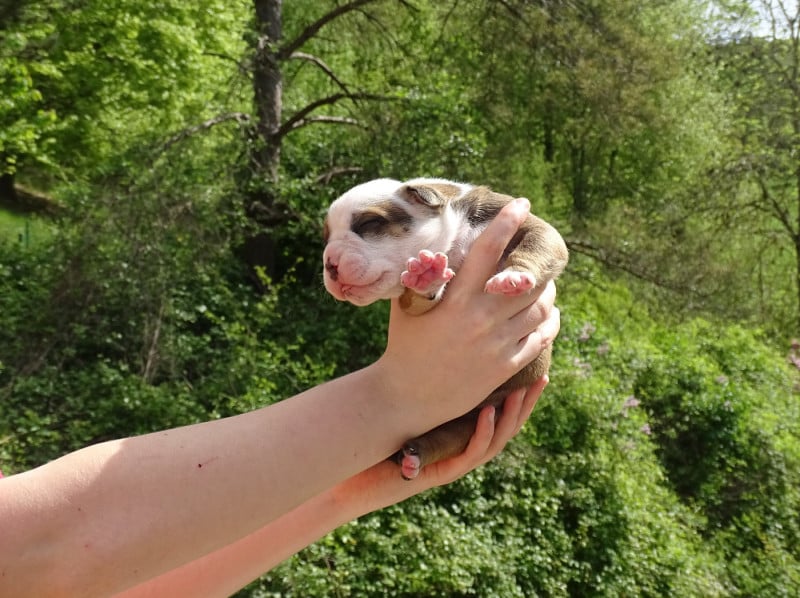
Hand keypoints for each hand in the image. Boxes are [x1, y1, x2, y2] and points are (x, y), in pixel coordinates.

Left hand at [332, 377, 547, 513]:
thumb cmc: (377, 439)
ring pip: (495, 441)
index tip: (533, 362)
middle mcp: (462, 448)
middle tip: (543, 375)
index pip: (498, 409)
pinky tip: (488, 413)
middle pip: (506, 424)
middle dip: (526, 401)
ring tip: (522, 392)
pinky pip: (470, 454)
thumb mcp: (406, 403)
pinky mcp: (441, 472)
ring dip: (511, 416)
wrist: (354, 477)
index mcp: (458, 431)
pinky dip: (481, 433)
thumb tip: (428, 331)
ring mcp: (454, 462)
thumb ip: (421, 377)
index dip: (517, 389)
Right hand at [378, 198, 559, 428]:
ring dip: (547, 292)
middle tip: (537, 255)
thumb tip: (431, 246)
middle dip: (537, 263)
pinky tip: (548, 314)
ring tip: (543, 285)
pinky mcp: (505, 366)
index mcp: (456, 300)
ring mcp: (496, 344)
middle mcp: (480, 319)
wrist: (408, 396)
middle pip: (526, 279)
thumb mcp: (408, 307)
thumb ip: (423, 277)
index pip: (487, 251)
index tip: (522, 205)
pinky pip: (541, 337)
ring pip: (540, 308)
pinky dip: (549, 322)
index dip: (507, 224)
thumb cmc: (404, 345)